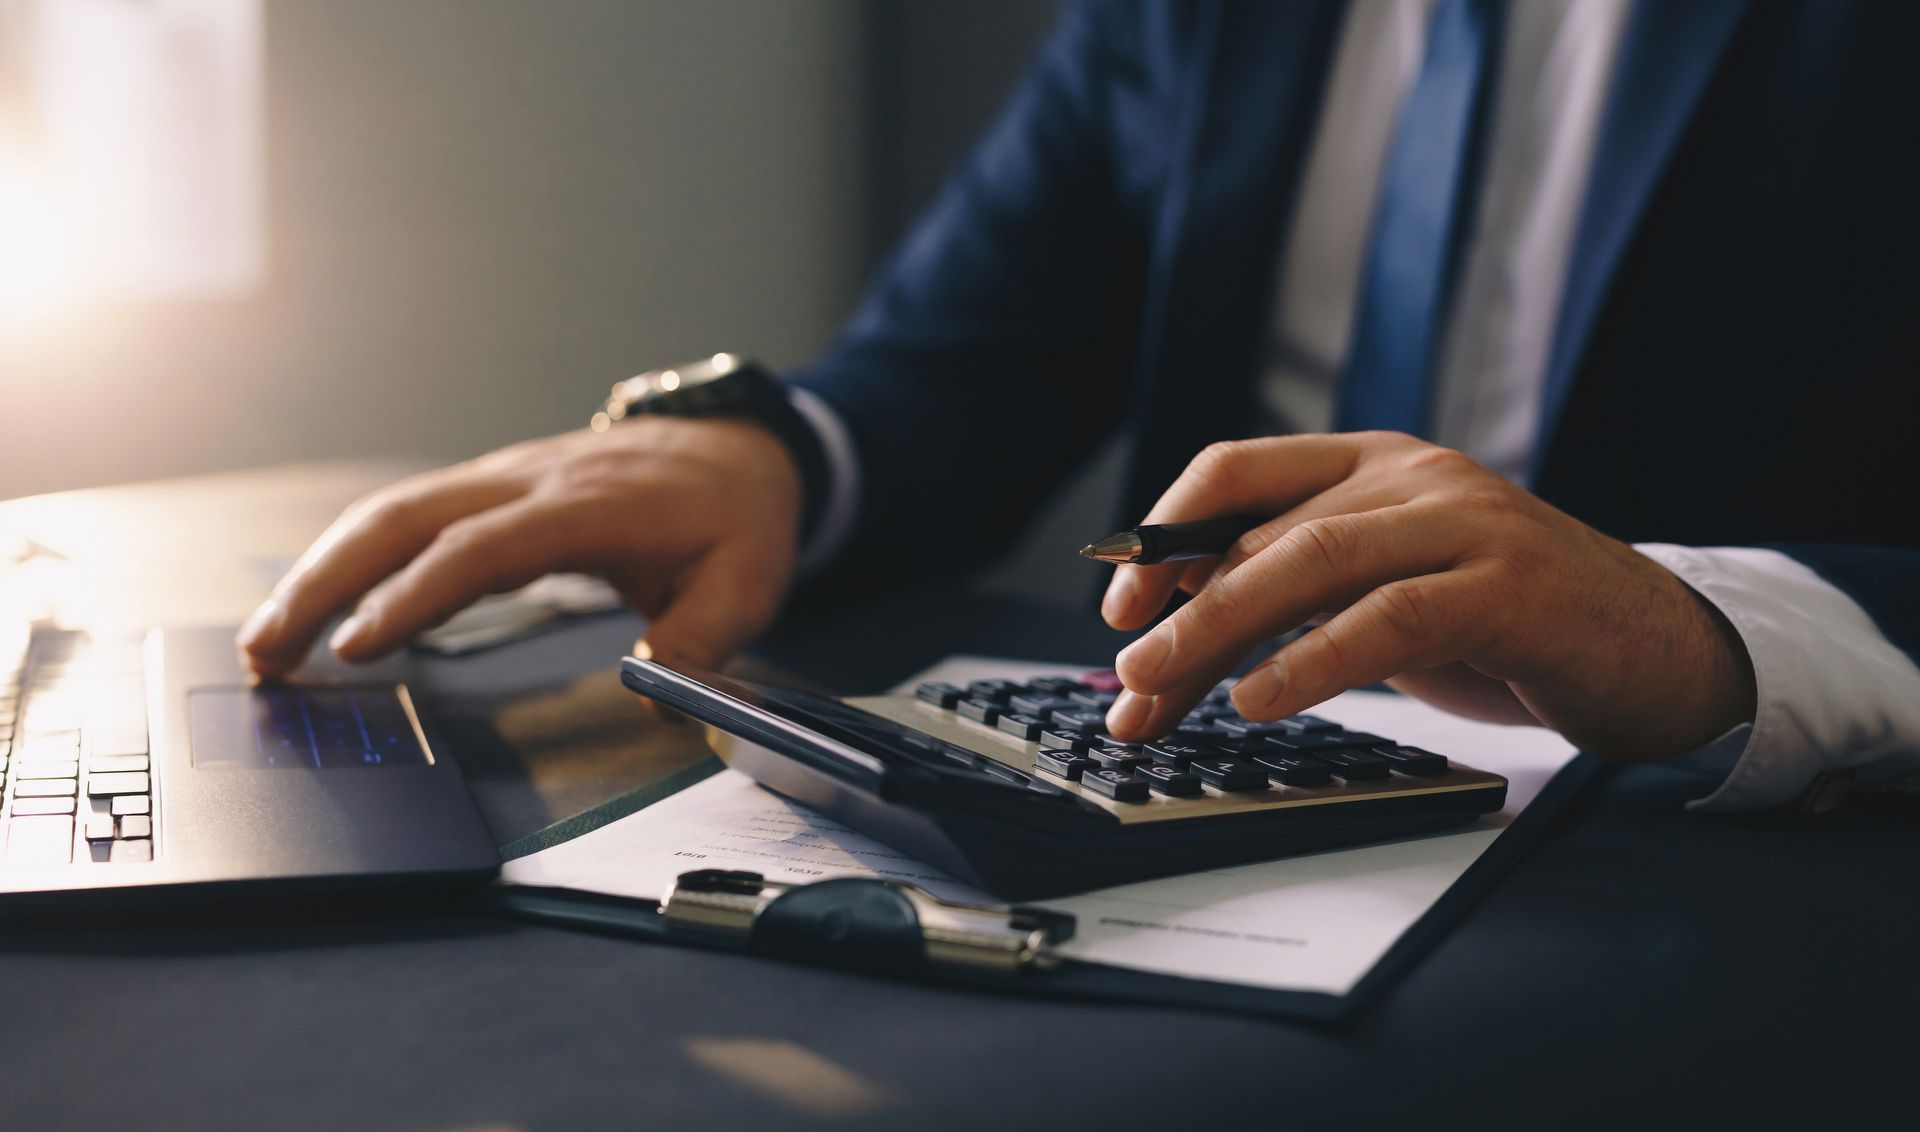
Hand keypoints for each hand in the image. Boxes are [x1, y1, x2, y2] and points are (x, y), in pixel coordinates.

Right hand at [238, 417, 800, 677]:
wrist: (740, 449)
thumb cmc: (737, 518)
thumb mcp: (747, 583)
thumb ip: (702, 639)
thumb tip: (658, 694)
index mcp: (587, 507)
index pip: (481, 549)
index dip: (415, 596)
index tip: (359, 646)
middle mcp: (529, 483)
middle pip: (403, 518)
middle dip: (323, 580)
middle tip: (267, 652)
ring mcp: (503, 479)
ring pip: (391, 513)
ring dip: (320, 571)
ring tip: (268, 643)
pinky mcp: (492, 490)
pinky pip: (409, 518)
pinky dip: (352, 558)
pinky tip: (320, 606)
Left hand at [1099, 433, 1756, 760]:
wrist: (1662, 649)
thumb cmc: (1508, 628)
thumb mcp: (1384, 600)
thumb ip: (1296, 598)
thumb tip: (1172, 638)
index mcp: (1372, 464)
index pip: (1235, 470)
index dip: (1161, 532)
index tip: (1117, 607)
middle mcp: (1413, 474)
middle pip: (1259, 530)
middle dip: (1176, 611)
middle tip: (1123, 676)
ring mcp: (1466, 521)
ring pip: (1311, 559)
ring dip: (1219, 628)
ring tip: (1158, 687)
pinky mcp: (1510, 584)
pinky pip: (1390, 616)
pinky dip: (1314, 659)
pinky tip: (1262, 700)